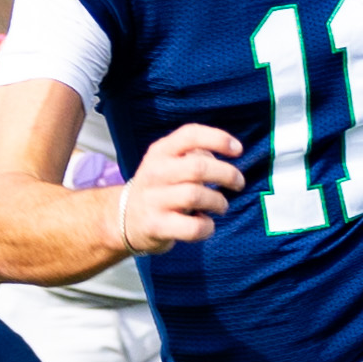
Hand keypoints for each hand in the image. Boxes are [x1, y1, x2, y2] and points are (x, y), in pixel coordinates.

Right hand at [111, 122, 242, 253]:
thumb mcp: (168, 163)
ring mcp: (153, 200)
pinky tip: (206, 224)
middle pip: (198, 167)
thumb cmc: (159, 188)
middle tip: (238, 183)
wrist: (124, 219)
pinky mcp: (156, 226)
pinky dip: (208, 227)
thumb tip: (225, 156)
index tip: (238, 150)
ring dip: (218, 202)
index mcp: (160, 152)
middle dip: (227, 174)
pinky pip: (193, 227)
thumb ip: (194, 155)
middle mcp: (154, 172)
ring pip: (197, 195)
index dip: (218, 139)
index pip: (190, 135)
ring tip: (221, 206)